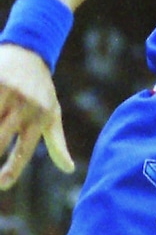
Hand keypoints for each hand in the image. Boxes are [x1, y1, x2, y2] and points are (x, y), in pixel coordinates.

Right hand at [0, 45, 73, 187]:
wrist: (30, 50)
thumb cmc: (41, 89)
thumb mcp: (53, 113)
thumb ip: (57, 143)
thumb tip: (70, 169)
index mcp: (41, 116)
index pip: (24, 150)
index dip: (12, 170)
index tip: (2, 184)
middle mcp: (25, 105)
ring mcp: (9, 91)